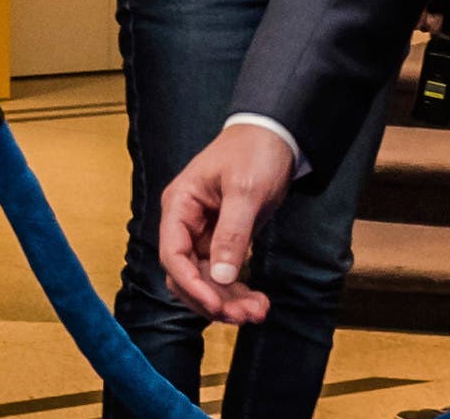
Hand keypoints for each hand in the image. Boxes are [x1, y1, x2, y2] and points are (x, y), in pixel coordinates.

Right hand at [157, 123, 295, 323]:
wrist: (275, 133)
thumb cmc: (254, 151)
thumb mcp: (245, 189)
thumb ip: (233, 232)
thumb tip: (222, 277)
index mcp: (180, 205)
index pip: (173, 255)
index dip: (192, 284)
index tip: (216, 305)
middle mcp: (186, 223)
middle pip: (187, 275)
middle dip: (214, 299)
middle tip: (247, 316)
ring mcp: (204, 233)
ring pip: (206, 280)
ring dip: (228, 301)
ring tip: (258, 312)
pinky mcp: (224, 240)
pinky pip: (223, 274)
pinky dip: (237, 290)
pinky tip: (258, 302)